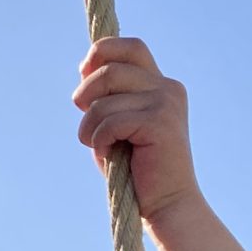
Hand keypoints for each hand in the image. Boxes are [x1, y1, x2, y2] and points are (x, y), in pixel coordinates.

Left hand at [73, 36, 199, 220]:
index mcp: (159, 84)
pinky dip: (99, 141)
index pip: (130, 47)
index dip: (101, 53)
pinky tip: (112, 155)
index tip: (84, 74)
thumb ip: (105, 95)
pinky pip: (109, 122)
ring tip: (101, 146)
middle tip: (86, 125)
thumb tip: (85, 67)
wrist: (164, 203)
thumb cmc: (134, 167)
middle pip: (109, 69)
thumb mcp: (115, 123)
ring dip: (89, 128)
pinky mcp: (160, 122)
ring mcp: (166, 103)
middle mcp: (167, 88)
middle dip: (85, 96)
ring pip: (103, 100)